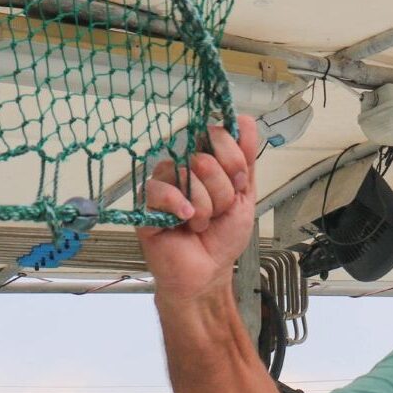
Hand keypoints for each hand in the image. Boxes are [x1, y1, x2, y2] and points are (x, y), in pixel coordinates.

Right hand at [137, 116, 259, 301]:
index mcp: (206, 160)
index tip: (238, 185)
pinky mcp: (146, 202)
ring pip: (187, 174)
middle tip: (218, 212)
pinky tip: (186, 221)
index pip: (218, 135)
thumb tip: (245, 120)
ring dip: (205, 207)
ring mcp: (164, 182)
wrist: (208, 271)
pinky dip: (179, 206)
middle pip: (205, 157)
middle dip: (222, 192)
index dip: (233, 161)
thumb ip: (246, 159)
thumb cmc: (223, 236)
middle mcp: (183, 166)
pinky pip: (161, 189)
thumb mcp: (245, 195)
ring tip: (201, 223)